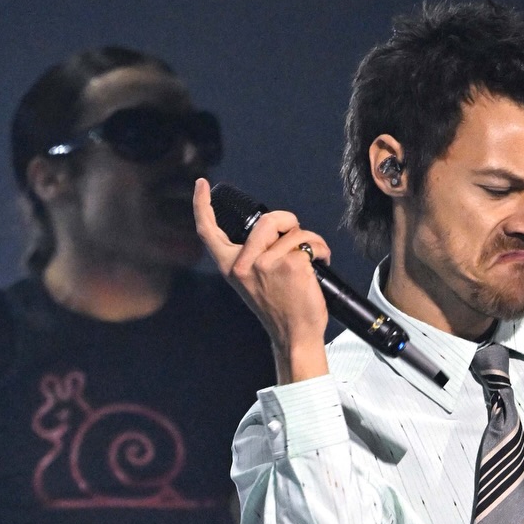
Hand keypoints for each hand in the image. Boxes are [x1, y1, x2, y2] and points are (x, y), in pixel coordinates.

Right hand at [192, 179, 331, 381]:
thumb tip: (274, 232)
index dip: (202, 206)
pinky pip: (310, 243)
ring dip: (310, 240)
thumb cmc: (280, 312)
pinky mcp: (291, 266)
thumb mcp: (254, 284)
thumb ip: (254, 258)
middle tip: (297, 234)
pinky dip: (321, 250)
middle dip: (288, 220)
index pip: (209, 233)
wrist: (295, 337)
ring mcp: (267, 264)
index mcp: (232, 268)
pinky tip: (321, 263)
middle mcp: (245, 264)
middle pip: (267, 220)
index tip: (202, 185)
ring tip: (313, 259)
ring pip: (293, 232)